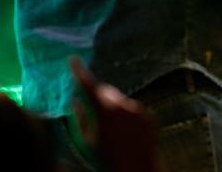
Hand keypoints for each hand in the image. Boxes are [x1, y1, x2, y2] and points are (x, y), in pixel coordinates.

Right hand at [68, 56, 159, 171]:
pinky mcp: (149, 115)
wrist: (136, 168)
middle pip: (106, 91)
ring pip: (120, 101)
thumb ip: (81, 119)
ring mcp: (139, 109)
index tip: (73, 59)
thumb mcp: (88, 141)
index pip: (90, 86)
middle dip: (98, 95)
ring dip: (112, 106)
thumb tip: (75, 102)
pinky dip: (126, 115)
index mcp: (105, 111)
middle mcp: (124, 105)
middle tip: (90, 105)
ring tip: (110, 128)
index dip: (79, 72)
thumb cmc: (106, 158)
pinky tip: (124, 132)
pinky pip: (133, 110)